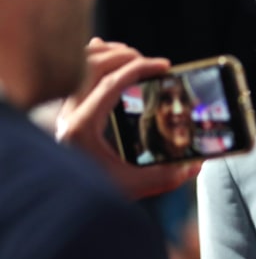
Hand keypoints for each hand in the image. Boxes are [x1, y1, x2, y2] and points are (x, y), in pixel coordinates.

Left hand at [56, 38, 202, 199]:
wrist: (55, 204)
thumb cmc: (86, 197)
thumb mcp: (131, 187)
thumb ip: (165, 176)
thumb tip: (195, 166)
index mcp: (82, 127)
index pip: (112, 83)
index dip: (142, 68)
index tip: (164, 66)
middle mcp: (67, 114)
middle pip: (94, 64)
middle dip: (127, 56)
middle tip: (152, 63)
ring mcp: (62, 110)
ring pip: (78, 64)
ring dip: (108, 54)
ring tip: (134, 56)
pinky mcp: (63, 111)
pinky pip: (73, 73)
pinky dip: (91, 59)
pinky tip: (107, 54)